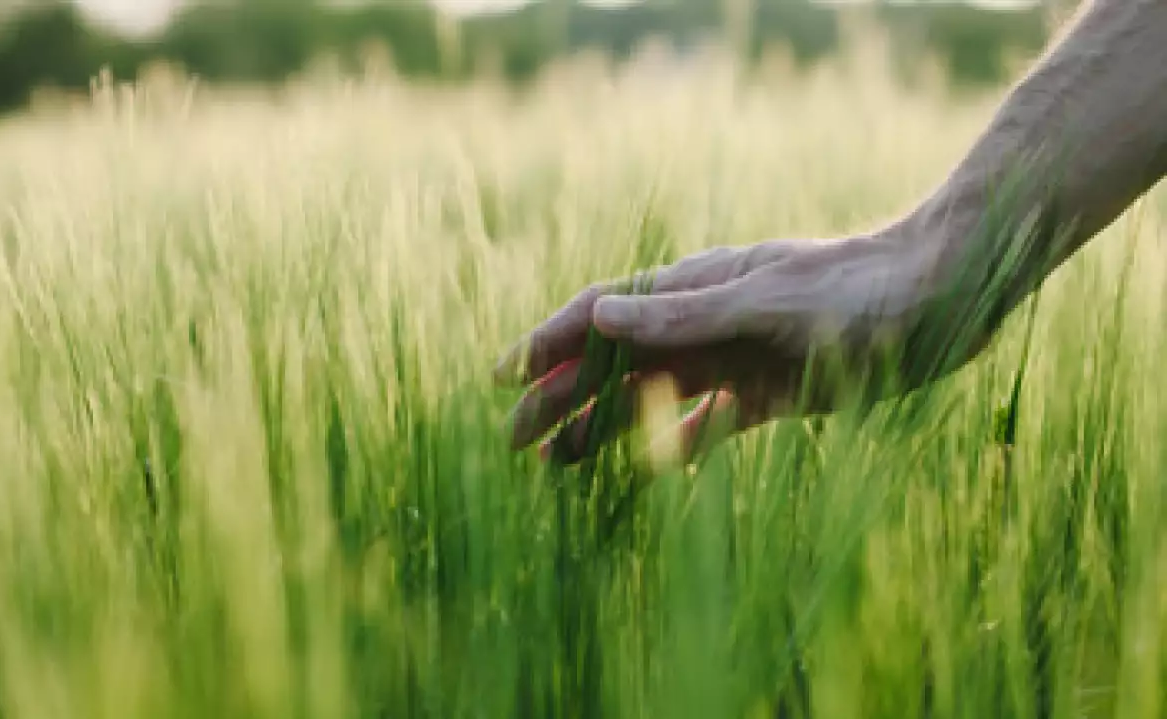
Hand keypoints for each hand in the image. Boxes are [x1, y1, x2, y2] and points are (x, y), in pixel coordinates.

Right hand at [494, 231, 938, 464]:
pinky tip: (658, 465)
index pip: (601, 314)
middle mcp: (705, 323)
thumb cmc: (857, 288)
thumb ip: (682, 314)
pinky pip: (712, 422)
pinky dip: (682, 440)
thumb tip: (598, 316)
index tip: (503, 378)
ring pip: (654, 397)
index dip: (548, 344)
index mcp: (694, 288)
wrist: (942, 297)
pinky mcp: (771, 393)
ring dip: (607, 427)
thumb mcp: (766, 301)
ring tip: (560, 465)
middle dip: (561, 398)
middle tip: (514, 443)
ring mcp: (736, 358)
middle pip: (615, 362)